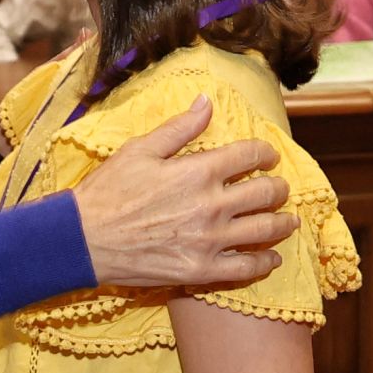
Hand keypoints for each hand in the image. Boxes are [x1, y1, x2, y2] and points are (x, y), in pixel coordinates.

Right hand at [72, 96, 296, 290]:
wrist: (83, 240)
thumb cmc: (107, 192)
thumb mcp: (139, 150)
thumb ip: (179, 128)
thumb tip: (206, 102)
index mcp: (199, 170)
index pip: (250, 156)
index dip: (266, 154)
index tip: (268, 157)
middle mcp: (212, 205)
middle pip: (266, 193)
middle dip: (279, 188)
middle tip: (279, 189)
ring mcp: (210, 240)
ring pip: (265, 230)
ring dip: (283, 223)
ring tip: (288, 221)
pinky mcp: (202, 270)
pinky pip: (246, 268)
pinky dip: (265, 263)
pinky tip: (271, 258)